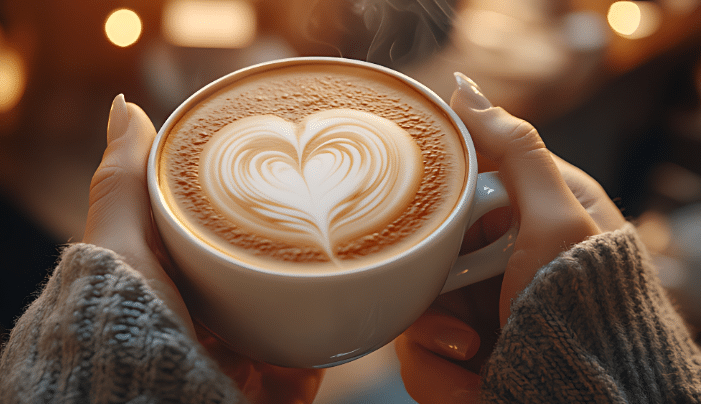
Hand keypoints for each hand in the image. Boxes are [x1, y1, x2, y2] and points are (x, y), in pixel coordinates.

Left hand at [82, 94, 322, 403]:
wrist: (146, 397)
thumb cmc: (124, 318)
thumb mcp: (122, 238)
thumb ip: (125, 179)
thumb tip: (123, 105)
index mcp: (173, 288)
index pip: (214, 247)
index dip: (241, 219)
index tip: (271, 190)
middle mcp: (202, 329)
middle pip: (255, 288)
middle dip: (285, 263)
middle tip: (317, 227)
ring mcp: (236, 366)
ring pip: (285, 330)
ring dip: (311, 309)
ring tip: (340, 275)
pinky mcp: (263, 396)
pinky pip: (304, 375)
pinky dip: (319, 357)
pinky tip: (336, 333)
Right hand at [395, 74, 625, 402]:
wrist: (582, 401)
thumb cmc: (583, 308)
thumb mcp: (557, 220)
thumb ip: (515, 149)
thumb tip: (464, 88)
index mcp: (528, 215)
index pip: (463, 182)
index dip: (437, 195)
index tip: (426, 211)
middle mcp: (497, 258)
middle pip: (427, 246)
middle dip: (432, 276)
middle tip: (450, 289)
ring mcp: (474, 306)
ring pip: (412, 300)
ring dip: (435, 330)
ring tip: (473, 346)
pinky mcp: (457, 350)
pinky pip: (417, 348)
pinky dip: (438, 367)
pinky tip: (472, 369)